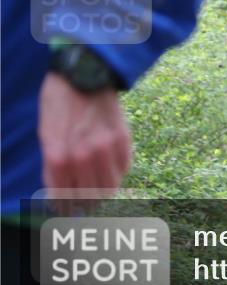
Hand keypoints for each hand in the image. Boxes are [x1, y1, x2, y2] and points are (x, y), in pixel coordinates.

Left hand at [38, 73, 131, 201]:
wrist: (86, 72)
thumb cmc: (60, 101)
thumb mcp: (45, 132)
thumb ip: (52, 164)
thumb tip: (58, 193)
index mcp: (58, 155)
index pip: (64, 197)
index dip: (64, 208)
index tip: (65, 212)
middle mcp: (84, 154)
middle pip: (89, 196)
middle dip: (84, 205)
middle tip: (83, 206)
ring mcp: (107, 147)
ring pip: (110, 187)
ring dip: (103, 193)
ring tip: (98, 192)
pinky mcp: (124, 139)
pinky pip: (124, 168)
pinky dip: (117, 173)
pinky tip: (109, 169)